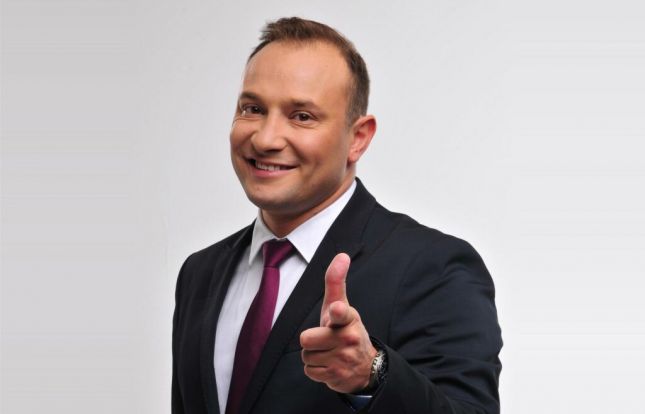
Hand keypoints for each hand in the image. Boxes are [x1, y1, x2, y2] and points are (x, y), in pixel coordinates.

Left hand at [300, 253, 376, 392]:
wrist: (366, 366)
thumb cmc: (346, 329)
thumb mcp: (342, 305)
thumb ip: (337, 281)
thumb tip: (342, 255)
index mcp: (348, 318)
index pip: (341, 312)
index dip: (337, 311)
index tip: (337, 309)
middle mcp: (348, 338)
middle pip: (306, 339)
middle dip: (311, 340)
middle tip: (325, 339)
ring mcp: (343, 359)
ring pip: (306, 356)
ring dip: (314, 355)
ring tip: (329, 352)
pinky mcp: (336, 377)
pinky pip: (309, 371)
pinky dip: (316, 369)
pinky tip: (329, 364)